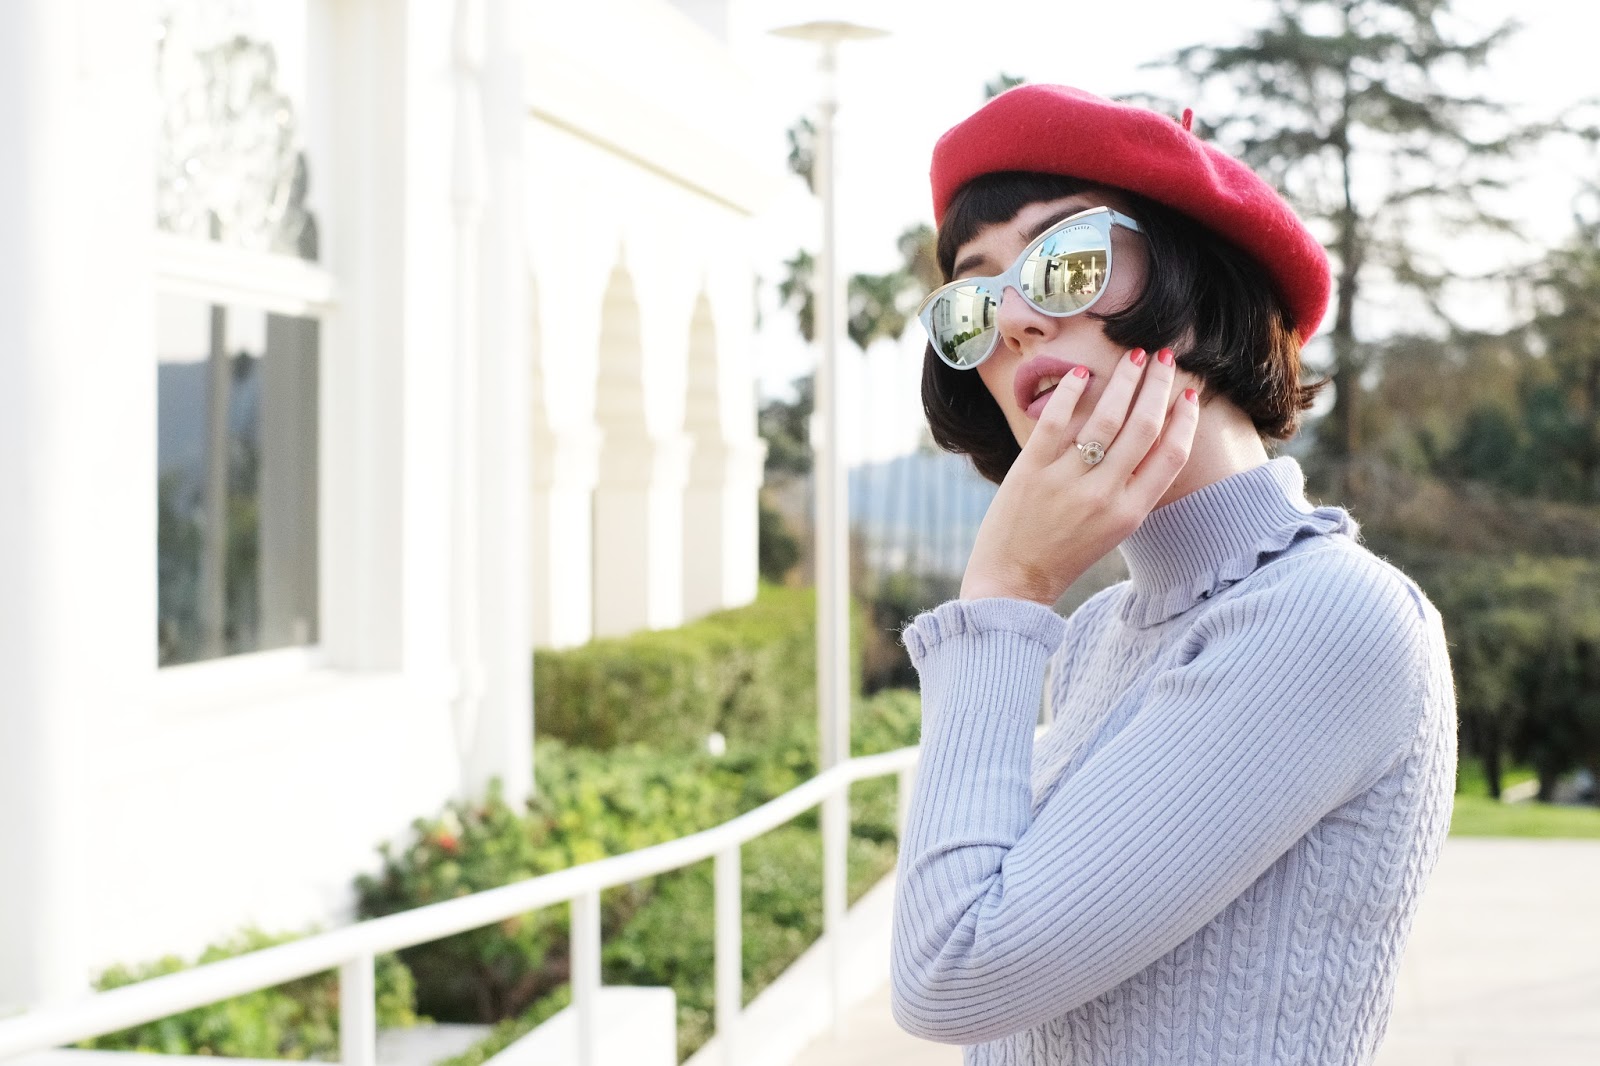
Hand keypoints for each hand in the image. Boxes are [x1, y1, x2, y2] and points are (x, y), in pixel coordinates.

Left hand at [960, 347, 1200, 605]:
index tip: (1190, 392)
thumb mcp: (1113, 529)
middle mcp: (1104, 495)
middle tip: (1164, 357)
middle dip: (1158, 385)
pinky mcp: (1031, 470)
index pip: (1172, 455)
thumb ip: (1132, 488)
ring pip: (1107, 416)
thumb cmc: (1065, 554)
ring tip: (1134, 355)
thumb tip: (1149, 434)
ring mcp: (1067, 481)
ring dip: (1125, 380)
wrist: (1013, 581)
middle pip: (1144, 426)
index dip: (1185, 419)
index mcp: (1131, 512)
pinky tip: (1080, 373)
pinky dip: (1070, 391)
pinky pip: (1056, 420)